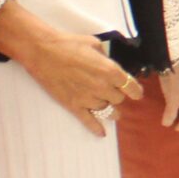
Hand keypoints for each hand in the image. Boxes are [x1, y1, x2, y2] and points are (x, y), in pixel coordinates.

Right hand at [19, 28, 143, 135]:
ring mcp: (88, 98)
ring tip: (108, 106)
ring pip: (107, 111)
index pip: (132, 88)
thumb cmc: (68, 44)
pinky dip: (96, 128)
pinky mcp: (73, 105)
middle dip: (116, 95)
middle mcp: (102, 87)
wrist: (42, 51)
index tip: (136, 93)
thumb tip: (110, 64)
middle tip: (111, 91)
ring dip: (108, 108)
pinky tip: (101, 133)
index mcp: (110, 71)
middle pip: (118, 99)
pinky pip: (89, 121)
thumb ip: (106, 58)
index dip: (135, 91)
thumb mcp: (95, 44)